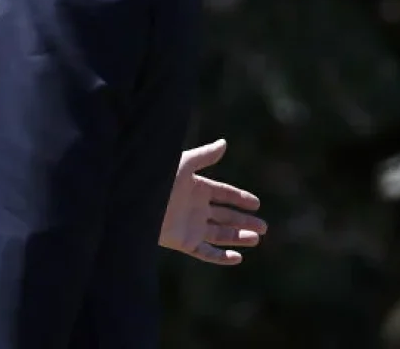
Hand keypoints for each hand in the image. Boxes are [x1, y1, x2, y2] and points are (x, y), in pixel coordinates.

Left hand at [159, 138, 267, 264]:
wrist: (134, 202)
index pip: (223, 193)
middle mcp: (194, 207)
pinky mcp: (183, 241)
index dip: (239, 198)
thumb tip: (224, 143)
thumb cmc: (157, 179)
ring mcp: (189, 225)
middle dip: (244, 221)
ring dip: (238, 237)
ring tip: (256, 238)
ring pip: (219, 234)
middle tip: (265, 227)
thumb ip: (204, 156)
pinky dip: (221, 257)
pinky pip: (205, 251)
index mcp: (195, 187)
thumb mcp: (182, 165)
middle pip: (224, 215)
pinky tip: (238, 257)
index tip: (256, 203)